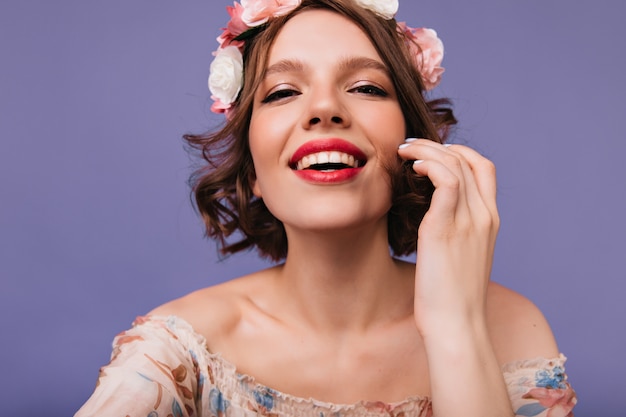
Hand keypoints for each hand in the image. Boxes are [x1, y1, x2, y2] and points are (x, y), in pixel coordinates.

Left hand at [397, 139, 499, 336]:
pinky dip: (429, 165)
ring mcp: (468, 220)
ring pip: (455, 164)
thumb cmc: (453, 297)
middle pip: (469, 160)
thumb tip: (435, 222)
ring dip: (427, 150)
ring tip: (404, 151)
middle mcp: (483, 216)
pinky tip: (412, 168)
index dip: (461, 152)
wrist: (457, 325)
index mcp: (490, 221)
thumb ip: (457, 234)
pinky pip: (445, 181)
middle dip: (437, 145)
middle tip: (410, 146)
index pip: (484, 169)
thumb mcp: (462, 259)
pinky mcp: (445, 228)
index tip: (434, 152)